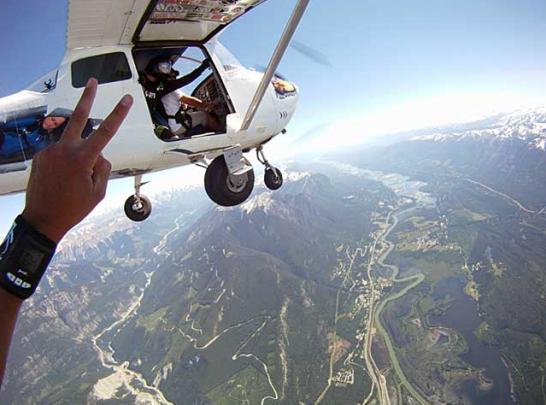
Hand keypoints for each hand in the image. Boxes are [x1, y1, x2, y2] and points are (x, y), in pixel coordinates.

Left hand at [22, 78, 132, 242]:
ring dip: (78, 156)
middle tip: (91, 81)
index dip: (118, 114)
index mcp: (82, 159)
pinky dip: (66, 164)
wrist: (42, 219)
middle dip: (87, 98)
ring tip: (74, 179)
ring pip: (72, 146)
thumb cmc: (73, 208)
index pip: (106, 132)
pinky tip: (62, 180)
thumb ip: (102, 167)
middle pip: (78, 117)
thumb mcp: (98, 191)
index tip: (126, 99)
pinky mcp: (40, 156)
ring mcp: (50, 152)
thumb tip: (98, 154)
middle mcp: (64, 150)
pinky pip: (60, 154)